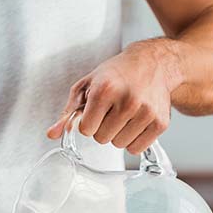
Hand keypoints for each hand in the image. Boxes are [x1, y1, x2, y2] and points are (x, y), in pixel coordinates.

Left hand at [46, 41, 176, 153]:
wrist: (153, 64)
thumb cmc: (117, 74)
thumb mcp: (87, 86)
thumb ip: (69, 112)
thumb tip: (52, 134)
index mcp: (105, 90)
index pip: (86, 130)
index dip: (88, 122)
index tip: (96, 110)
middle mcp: (127, 101)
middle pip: (102, 139)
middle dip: (103, 127)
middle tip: (112, 110)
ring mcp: (146, 113)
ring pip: (119, 145)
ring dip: (118, 134)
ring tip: (124, 114)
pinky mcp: (160, 123)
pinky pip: (136, 148)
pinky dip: (133, 139)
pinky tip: (135, 121)